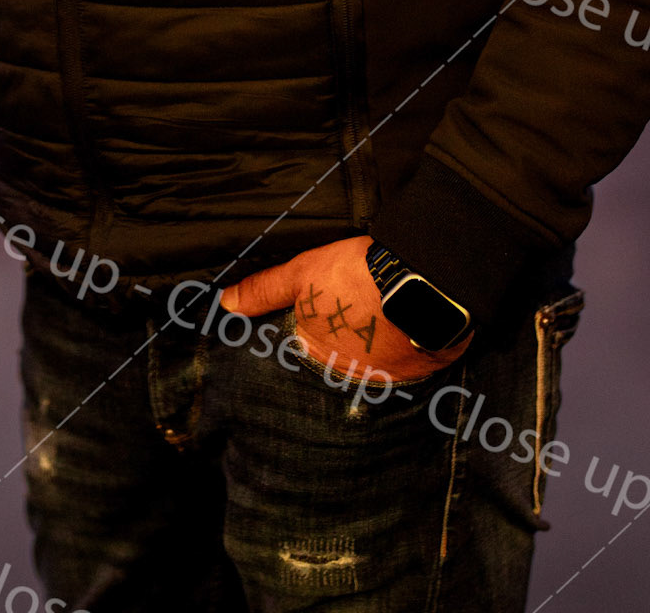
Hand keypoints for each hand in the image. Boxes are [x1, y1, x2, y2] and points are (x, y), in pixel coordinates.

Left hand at [220, 235, 471, 384]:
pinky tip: (403, 329)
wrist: (424, 279)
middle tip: (350, 313)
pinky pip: (405, 364)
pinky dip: (402, 349)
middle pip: (340, 359)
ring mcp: (388, 376)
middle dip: (341, 341)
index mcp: (319, 354)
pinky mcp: (420, 370)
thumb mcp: (302, 273)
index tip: (319, 318)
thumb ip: (265, 290)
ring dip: (372, 347)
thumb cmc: (357, 276)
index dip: (311, 332)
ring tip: (376, 319)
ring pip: (373, 364)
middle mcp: (351, 375)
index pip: (307, 351)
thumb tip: (226, 303)